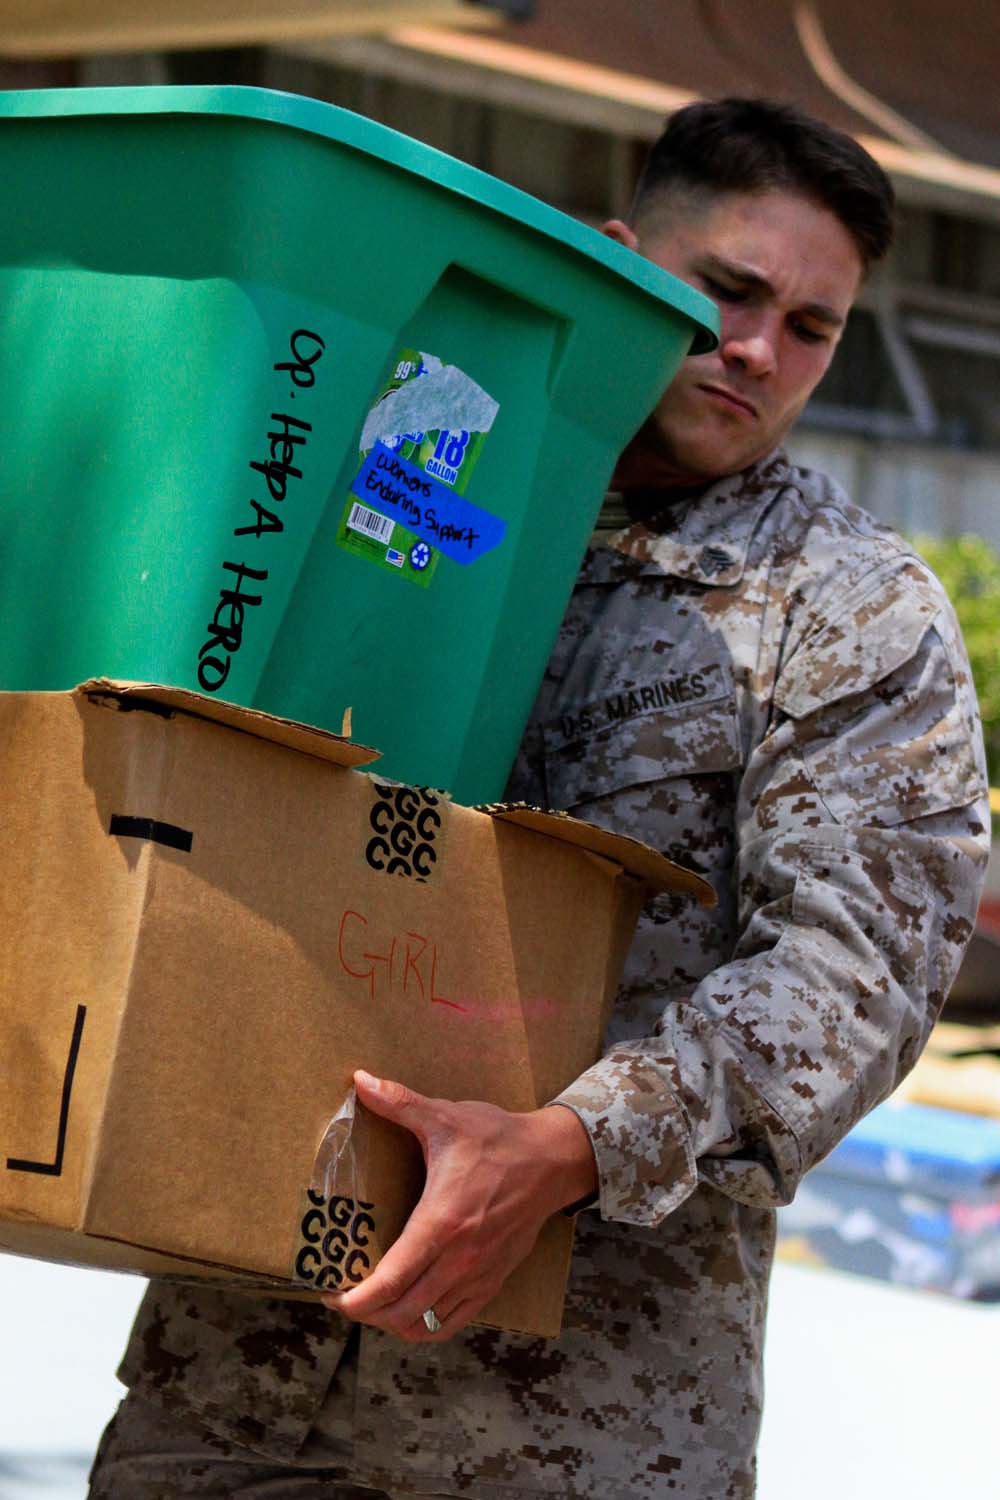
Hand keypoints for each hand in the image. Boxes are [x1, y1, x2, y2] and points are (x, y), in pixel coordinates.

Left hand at [322, 1069, 597, 1342]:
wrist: (552, 1160)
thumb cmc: (498, 1139)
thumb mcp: (446, 1118)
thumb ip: (400, 1103)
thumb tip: (360, 1080)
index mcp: (442, 1222)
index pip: (390, 1281)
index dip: (354, 1299)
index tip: (329, 1293)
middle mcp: (460, 1259)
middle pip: (401, 1312)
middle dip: (364, 1312)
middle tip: (342, 1293)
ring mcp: (478, 1275)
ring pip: (424, 1324)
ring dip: (391, 1321)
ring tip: (372, 1302)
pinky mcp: (493, 1280)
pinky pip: (452, 1322)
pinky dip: (424, 1325)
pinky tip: (409, 1307)